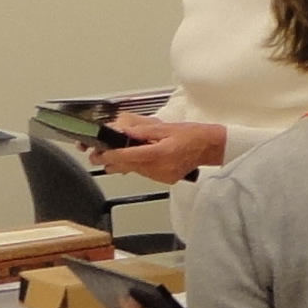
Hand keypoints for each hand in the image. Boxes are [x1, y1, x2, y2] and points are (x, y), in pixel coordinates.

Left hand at [94, 118, 225, 180]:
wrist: (209, 147)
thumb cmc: (192, 135)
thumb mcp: (166, 127)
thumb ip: (143, 131)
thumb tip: (124, 131)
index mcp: (160, 153)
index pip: (130, 156)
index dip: (113, 155)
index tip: (101, 153)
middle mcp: (160, 168)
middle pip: (130, 166)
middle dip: (113, 161)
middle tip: (97, 156)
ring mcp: (163, 176)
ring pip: (136, 171)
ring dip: (125, 164)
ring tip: (111, 157)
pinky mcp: (165, 179)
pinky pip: (146, 173)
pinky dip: (139, 166)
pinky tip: (135, 159)